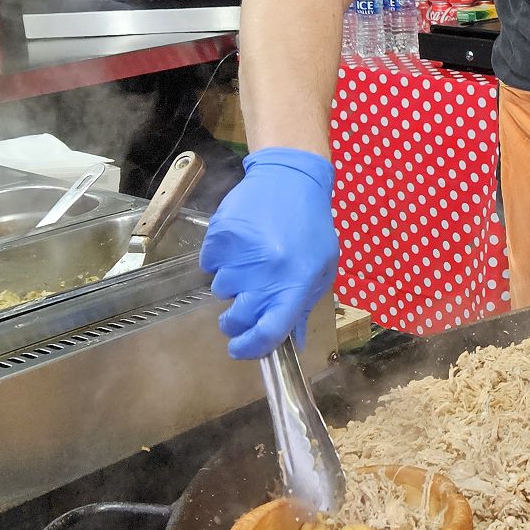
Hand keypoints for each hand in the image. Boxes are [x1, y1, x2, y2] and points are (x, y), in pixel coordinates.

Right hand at [200, 148, 338, 358]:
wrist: (290, 179)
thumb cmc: (310, 228)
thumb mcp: (320, 268)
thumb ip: (303, 306)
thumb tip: (292, 341)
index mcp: (297, 284)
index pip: (270, 331)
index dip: (252, 348)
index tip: (241, 350)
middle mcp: (268, 272)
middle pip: (237, 317)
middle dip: (235, 321)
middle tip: (240, 311)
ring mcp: (241, 254)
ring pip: (221, 290)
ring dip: (232, 284)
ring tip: (251, 262)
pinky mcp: (221, 236)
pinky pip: (210, 264)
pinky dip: (220, 261)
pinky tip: (240, 245)